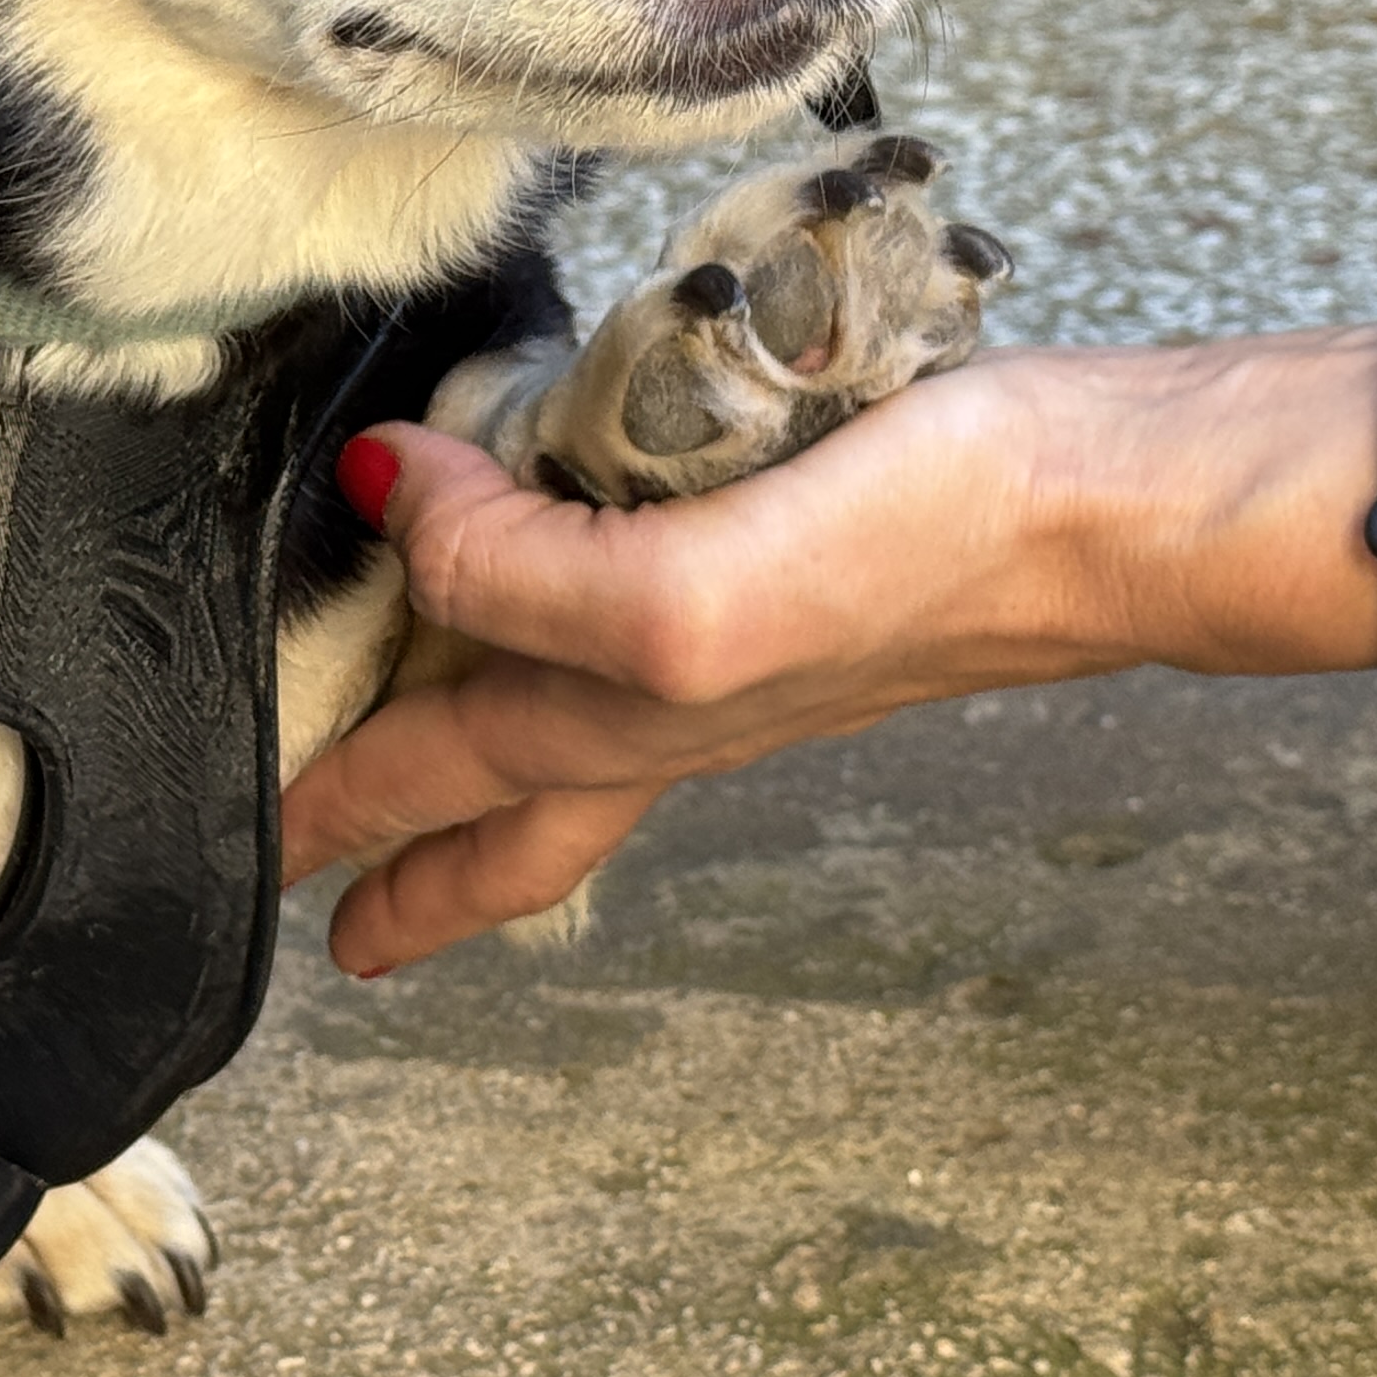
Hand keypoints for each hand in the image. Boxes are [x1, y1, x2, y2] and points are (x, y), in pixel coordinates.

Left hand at [278, 362, 1084, 970]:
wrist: (1108, 501)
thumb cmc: (921, 559)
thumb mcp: (679, 600)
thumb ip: (519, 574)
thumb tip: (397, 498)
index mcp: (620, 719)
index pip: (443, 793)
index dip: (349, 824)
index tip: (268, 870)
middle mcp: (667, 695)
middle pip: (496, 791)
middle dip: (394, 840)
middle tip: (309, 877)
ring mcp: (735, 628)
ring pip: (565, 707)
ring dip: (478, 750)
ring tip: (417, 756)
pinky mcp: (789, 532)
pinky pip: (634, 580)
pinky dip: (571, 587)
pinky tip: (582, 550)